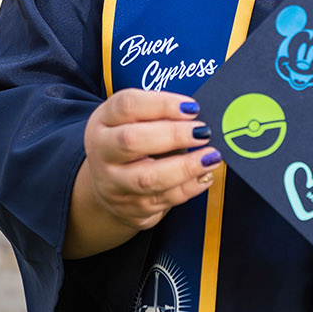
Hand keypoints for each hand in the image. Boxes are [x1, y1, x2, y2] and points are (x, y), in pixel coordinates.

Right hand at [64, 89, 219, 257]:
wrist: (108, 185)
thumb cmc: (131, 143)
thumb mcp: (136, 121)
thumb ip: (161, 115)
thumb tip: (197, 115)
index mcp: (102, 121)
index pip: (127, 105)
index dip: (162, 104)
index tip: (192, 107)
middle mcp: (101, 152)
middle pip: (131, 140)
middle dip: (173, 135)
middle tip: (202, 132)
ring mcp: (113, 183)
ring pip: (148, 178)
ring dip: (186, 167)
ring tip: (211, 156)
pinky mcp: (130, 207)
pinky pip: (164, 199)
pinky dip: (189, 187)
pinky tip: (204, 175)